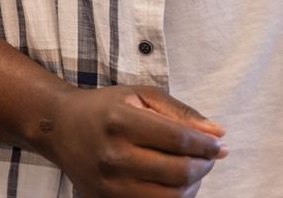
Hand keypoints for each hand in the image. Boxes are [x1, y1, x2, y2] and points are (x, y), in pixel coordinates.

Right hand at [40, 83, 227, 196]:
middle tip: (210, 157)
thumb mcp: (142, 95)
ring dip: (192, 187)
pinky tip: (175, 184)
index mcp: (122, 121)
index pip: (177, 139)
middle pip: (177, 173)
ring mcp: (108, 185)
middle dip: (203, 166)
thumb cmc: (107, 107)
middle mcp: (114, 156)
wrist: (62, 128)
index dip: (206, 145)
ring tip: (194, 170)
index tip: (220, 144)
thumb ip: (181, 113)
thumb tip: (218, 133)